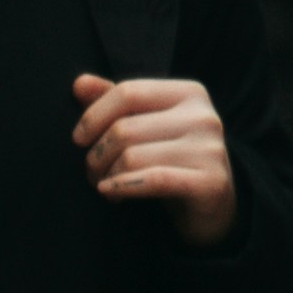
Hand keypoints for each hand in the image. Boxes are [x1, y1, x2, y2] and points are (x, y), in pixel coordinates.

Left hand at [74, 71, 241, 248]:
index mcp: (189, 93)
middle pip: (125, 128)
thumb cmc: (172, 162)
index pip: (129, 92)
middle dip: (97, 154)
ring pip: (132, 157)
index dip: (94, 115)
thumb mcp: (147, 127)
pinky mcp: (210, 182)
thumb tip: (79, 84)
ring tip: (105, 186)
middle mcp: (203, 117)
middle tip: (92, 172)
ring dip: (107, 176)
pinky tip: (111, 193)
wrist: (213, 208)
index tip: (79, 139)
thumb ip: (116, 102)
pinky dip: (122, 187)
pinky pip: (153, 180)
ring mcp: (209, 149)